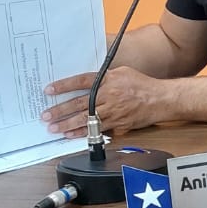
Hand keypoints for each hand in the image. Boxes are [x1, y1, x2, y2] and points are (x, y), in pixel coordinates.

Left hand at [41, 68, 173, 137]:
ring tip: (54, 127)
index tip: (49, 90)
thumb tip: (86, 81)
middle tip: (46, 115)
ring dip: (68, 124)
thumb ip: (104, 77)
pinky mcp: (118, 124)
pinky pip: (97, 129)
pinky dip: (83, 133)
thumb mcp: (122, 72)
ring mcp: (113, 111)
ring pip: (86, 119)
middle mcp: (109, 95)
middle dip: (60, 110)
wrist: (161, 99)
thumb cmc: (142, 85)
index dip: (64, 86)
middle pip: (80, 103)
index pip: (82, 81)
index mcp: (108, 80)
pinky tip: (71, 135)